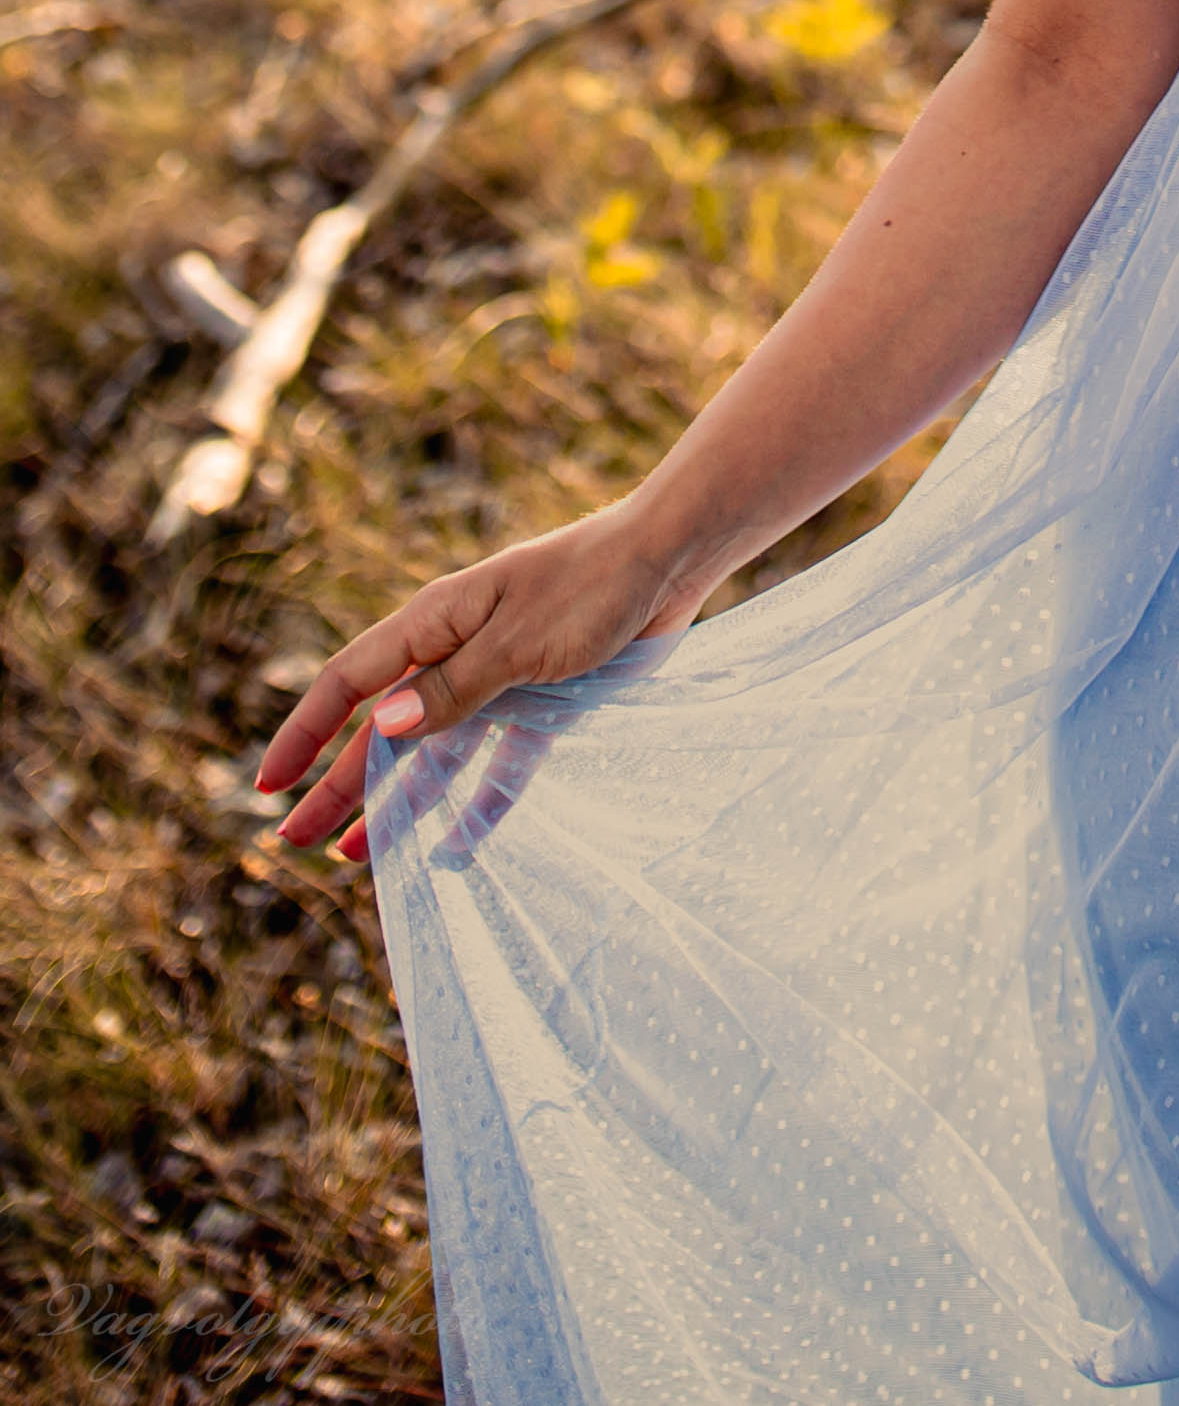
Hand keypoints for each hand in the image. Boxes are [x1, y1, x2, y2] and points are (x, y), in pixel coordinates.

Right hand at [252, 504, 708, 869]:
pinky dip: (477, 806)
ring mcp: (501, 679)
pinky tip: (452, 850)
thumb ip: (454, 689)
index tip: (269, 783)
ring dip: (396, 802)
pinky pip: (500, 765)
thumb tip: (379, 731)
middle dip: (337, 784)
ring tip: (354, 857)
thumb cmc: (591, 584)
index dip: (306, 730)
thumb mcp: (518, 640)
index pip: (351, 680)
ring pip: (435, 755)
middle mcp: (460, 652)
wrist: (670, 559)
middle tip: (293, 842)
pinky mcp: (546, 703)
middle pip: (384, 729)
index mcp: (438, 622)